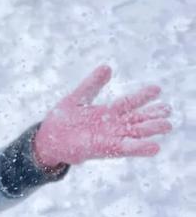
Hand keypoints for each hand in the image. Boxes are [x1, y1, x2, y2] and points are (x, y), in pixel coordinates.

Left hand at [33, 65, 172, 167]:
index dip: (143, 96)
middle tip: (168, 110)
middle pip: (136, 119)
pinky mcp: (104, 149)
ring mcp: (109, 138)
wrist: (47, 139)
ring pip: (134, 133)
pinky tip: (155, 147)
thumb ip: (91, 85)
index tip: (158, 89)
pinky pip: (125, 149)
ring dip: (150, 130)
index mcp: (106, 112)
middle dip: (152, 115)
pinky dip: (139, 148)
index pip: (129, 102)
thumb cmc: (61, 120)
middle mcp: (111, 125)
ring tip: (167, 126)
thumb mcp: (76, 97)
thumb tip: (107, 67)